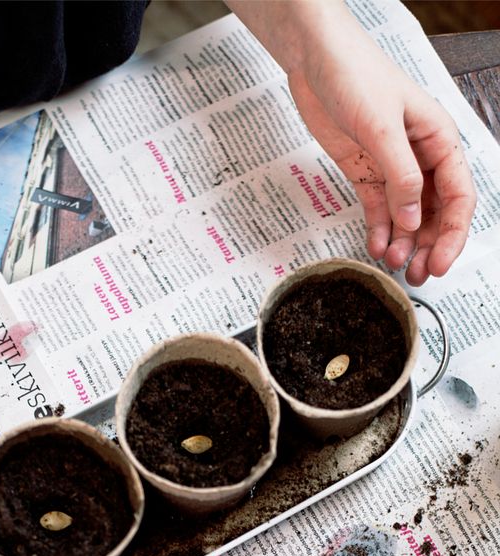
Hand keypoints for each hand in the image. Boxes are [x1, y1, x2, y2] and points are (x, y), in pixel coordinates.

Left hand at [226, 1, 476, 284]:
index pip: (458, 195)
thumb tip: (412, 220)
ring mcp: (392, 166)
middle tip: (418, 276)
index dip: (453, 233)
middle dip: (429, 246)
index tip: (440, 261)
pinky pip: (379, 209)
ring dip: (404, 243)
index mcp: (438, 140)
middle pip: (435, 212)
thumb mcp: (382, 127)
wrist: (315, 60)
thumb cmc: (356, 76)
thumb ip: (399, 176)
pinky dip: (379, 231)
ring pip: (407, 216)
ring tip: (395, 267)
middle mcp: (420, 156)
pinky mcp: (365, 171)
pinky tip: (376, 248)